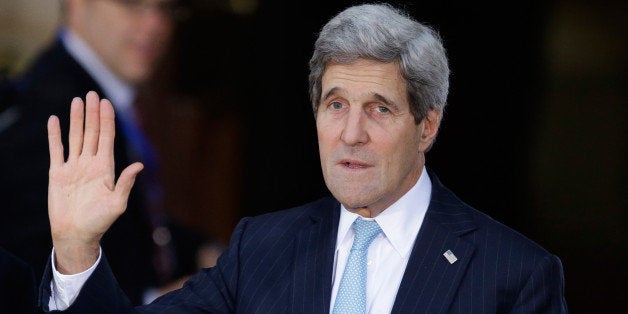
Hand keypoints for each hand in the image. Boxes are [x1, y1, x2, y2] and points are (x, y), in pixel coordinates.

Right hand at [47, 91, 142, 273]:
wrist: (76, 234)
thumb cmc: (99, 222)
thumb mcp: (117, 203)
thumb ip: (126, 183)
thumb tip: (140, 165)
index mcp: (106, 168)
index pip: (107, 138)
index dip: (107, 121)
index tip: (107, 103)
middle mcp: (90, 164)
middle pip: (92, 133)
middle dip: (93, 114)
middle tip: (93, 93)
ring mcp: (74, 167)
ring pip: (75, 137)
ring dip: (76, 119)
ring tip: (77, 101)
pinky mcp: (57, 173)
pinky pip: (56, 150)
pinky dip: (54, 136)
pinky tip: (54, 120)